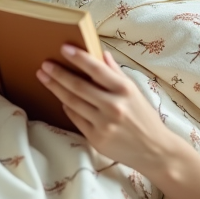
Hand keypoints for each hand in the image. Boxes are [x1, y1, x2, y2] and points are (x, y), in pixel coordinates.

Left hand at [37, 45, 172, 170]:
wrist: (154, 150)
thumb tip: (101, 54)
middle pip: (79, 86)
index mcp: (125, 90)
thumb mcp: (135, 92)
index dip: (79, 58)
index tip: (64, 48)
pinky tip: (62, 98)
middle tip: (45, 65)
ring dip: (56, 88)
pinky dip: (67, 107)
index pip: (97, 69)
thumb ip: (116, 73)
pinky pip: (76, 118)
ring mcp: (103, 124)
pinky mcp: (96, 138)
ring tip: (44, 77)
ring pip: (73, 102)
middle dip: (58, 74)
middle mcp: (113, 106)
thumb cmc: (145, 118)